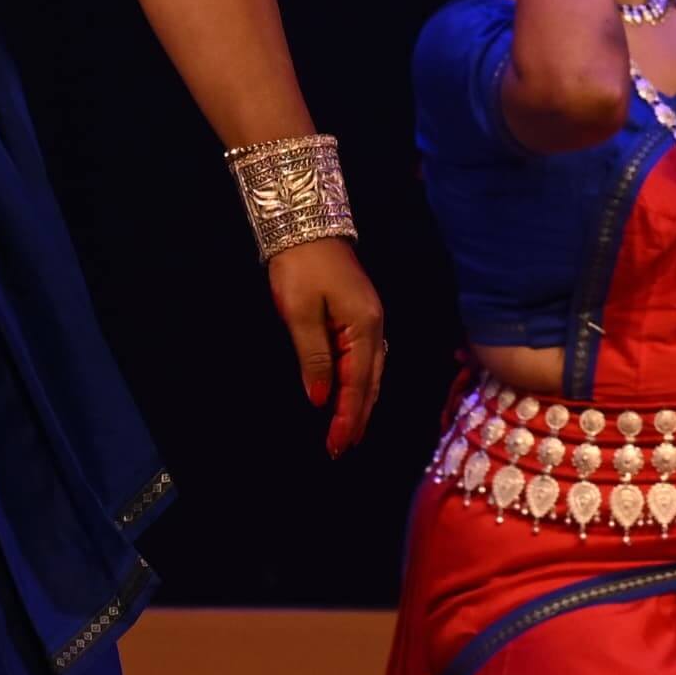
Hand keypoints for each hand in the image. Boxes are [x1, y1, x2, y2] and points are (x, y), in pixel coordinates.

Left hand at [266, 235, 384, 459]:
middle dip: (357, 418)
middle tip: (341, 450)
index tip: (336, 447)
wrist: (307, 225)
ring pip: (371, 373)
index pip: (357, 385)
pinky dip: (359, 383)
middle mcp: (375, 327)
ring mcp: (371, 320)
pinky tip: (351, 395)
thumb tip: (320, 398)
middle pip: (370, 383)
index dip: (347, 418)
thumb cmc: (301, 268)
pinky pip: (366, 359)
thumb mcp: (300, 314)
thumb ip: (313, 358)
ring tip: (348, 432)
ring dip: (360, 403)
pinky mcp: (362, 315)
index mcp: (363, 328)